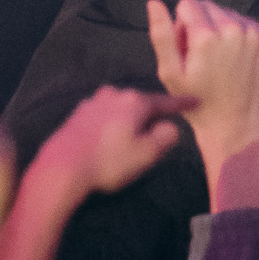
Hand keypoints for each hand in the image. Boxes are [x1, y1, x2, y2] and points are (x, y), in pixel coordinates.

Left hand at [26, 86, 186, 207]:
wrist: (62, 165)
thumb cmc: (109, 161)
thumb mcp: (145, 154)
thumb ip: (165, 137)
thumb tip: (171, 126)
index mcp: (135, 102)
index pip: (165, 101)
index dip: (182, 103)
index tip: (196, 101)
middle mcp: (115, 94)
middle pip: (141, 102)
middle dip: (151, 112)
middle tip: (161, 125)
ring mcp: (94, 102)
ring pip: (121, 106)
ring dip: (129, 117)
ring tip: (133, 132)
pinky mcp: (78, 113)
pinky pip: (104, 114)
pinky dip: (111, 121)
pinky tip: (109, 134)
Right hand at [147, 0, 258, 208]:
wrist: (234, 125)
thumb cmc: (197, 102)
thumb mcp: (170, 73)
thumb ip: (161, 34)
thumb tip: (154, 3)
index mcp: (206, 35)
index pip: (187, 3)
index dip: (181, 25)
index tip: (186, 48)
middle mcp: (232, 28)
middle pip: (207, 6)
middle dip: (200, 24)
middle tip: (201, 56)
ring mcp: (252, 33)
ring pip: (227, 13)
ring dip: (219, 28)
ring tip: (218, 59)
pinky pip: (245, 23)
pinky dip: (238, 35)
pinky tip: (234, 58)